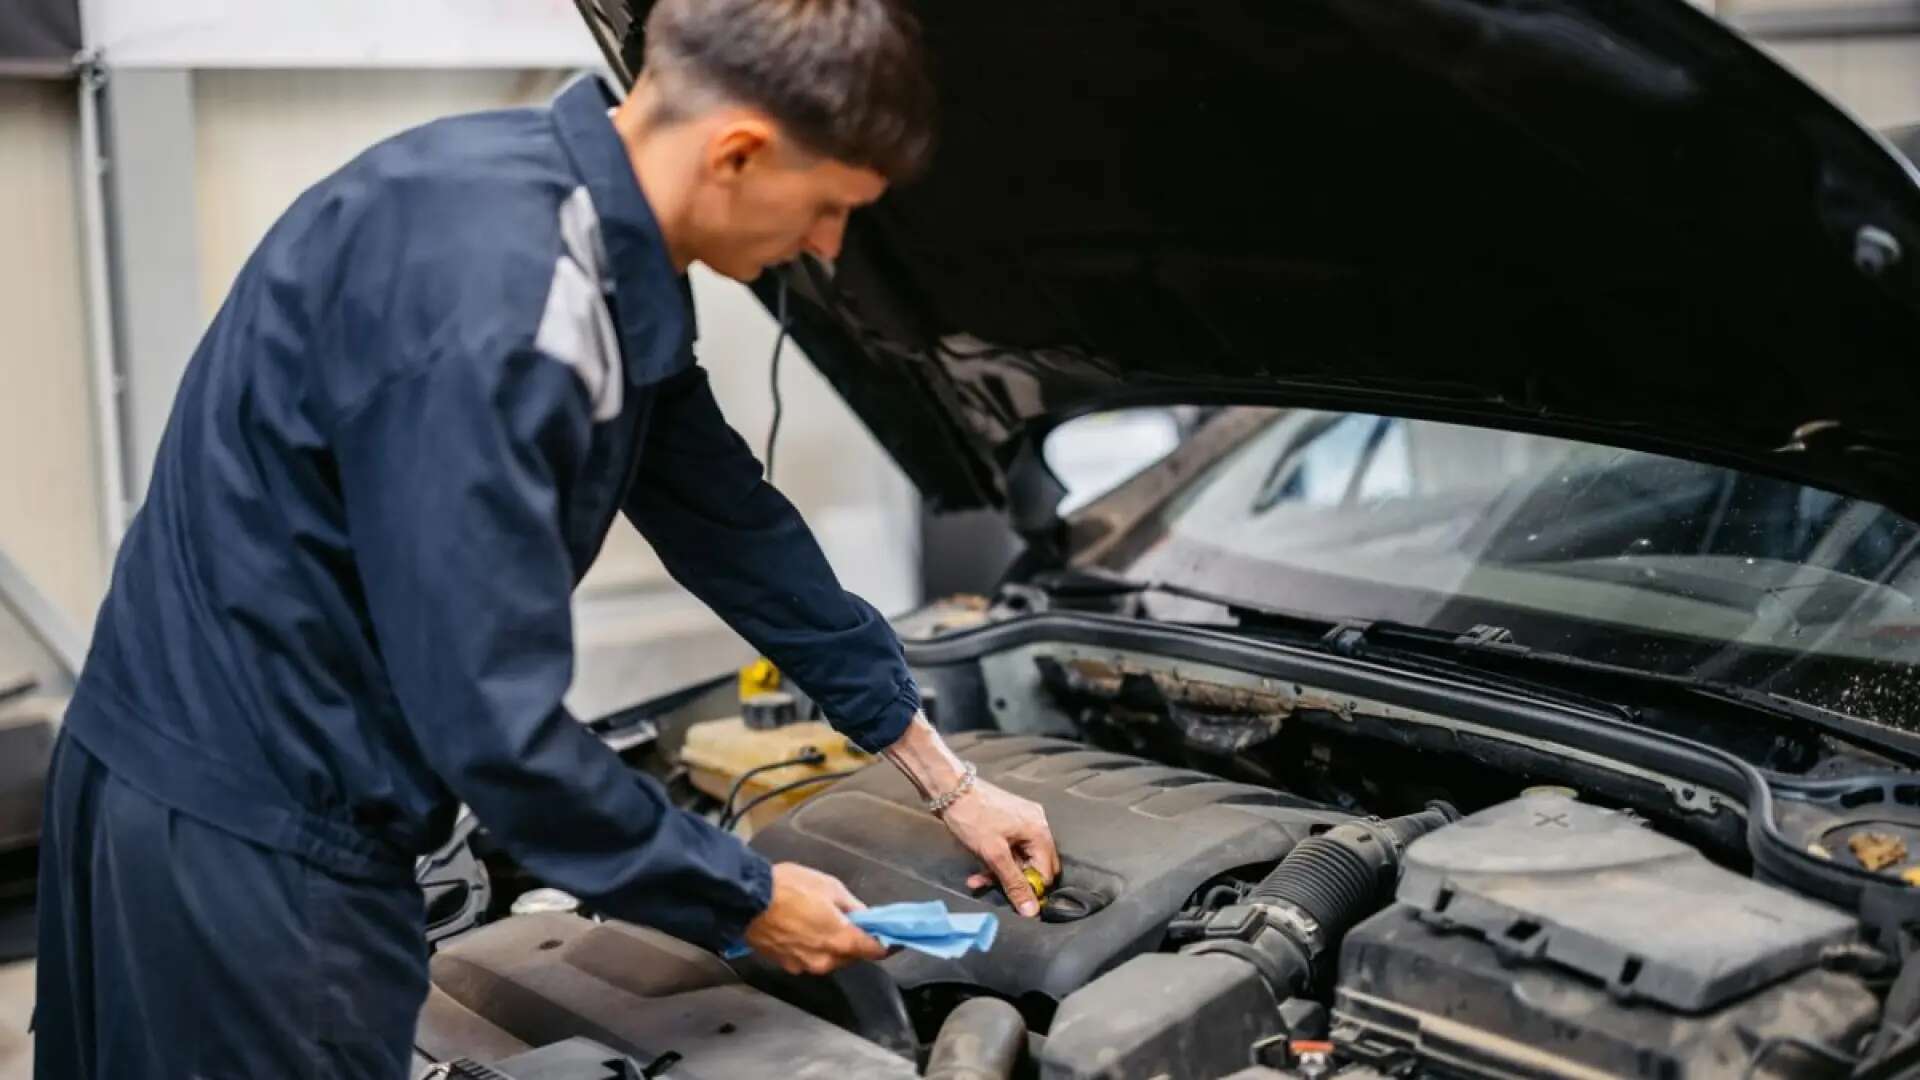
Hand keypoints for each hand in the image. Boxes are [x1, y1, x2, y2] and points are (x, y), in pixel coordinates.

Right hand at [744, 863, 887, 974]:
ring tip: (822, 920)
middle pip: (852, 956)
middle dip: (856, 941)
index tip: (893, 938)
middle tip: (853, 920)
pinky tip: (802, 927)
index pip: (876, 951)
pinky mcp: (786, 965)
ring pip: (830, 958)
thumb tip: (863, 915)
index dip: (887, 944)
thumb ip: (851, 905)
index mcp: (841, 941)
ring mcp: (804, 965)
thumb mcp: (829, 886)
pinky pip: (808, 957)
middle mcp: (825, 960)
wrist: (745, 900)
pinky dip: (812, 946)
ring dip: (833, 944)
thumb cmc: (787, 888)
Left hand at [943, 779, 1059, 917]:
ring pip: (1018, 858)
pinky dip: (996, 860)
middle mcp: (1037, 824)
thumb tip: (1032, 911)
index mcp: (1040, 831)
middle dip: (1014, 881)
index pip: (1046, 873)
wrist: (948, 787)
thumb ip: (1014, 883)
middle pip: (1035, 865)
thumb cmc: (973, 818)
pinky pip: (1009, 848)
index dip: (1030, 889)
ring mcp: (1022, 821)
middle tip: (994, 889)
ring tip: (977, 881)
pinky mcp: (1007, 821)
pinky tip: (977, 871)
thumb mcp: (994, 854)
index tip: (1011, 901)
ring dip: (1000, 872)